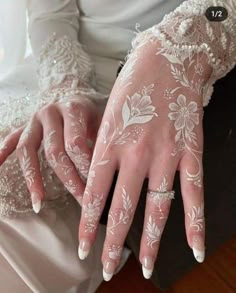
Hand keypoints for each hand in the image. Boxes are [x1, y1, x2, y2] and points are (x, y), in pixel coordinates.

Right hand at [0, 93, 99, 211]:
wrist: (77, 96)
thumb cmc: (93, 114)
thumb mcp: (103, 121)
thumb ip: (102, 142)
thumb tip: (104, 175)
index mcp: (72, 109)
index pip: (75, 144)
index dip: (84, 168)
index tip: (95, 186)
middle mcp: (49, 112)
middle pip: (54, 152)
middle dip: (69, 179)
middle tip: (81, 200)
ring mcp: (33, 119)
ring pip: (27, 150)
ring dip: (33, 177)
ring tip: (38, 201)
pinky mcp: (24, 125)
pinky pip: (11, 139)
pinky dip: (2, 151)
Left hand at [78, 39, 211, 279]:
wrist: (165, 60)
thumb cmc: (131, 87)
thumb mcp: (106, 116)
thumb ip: (103, 150)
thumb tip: (101, 183)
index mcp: (110, 143)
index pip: (94, 195)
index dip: (88, 225)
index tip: (84, 246)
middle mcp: (136, 153)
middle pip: (122, 208)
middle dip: (113, 243)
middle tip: (107, 266)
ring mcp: (166, 154)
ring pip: (157, 208)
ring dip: (150, 242)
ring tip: (144, 267)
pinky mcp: (191, 151)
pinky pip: (193, 193)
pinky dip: (195, 223)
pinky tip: (193, 245)